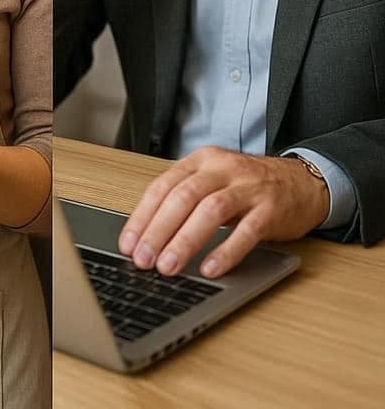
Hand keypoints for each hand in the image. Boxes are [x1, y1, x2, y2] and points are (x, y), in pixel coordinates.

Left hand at [119, 146, 329, 278]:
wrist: (303, 182)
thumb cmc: (249, 187)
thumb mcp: (213, 182)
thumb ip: (185, 201)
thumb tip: (148, 236)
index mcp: (200, 161)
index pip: (162, 186)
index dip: (142, 216)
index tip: (128, 243)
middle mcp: (221, 169)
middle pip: (182, 197)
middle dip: (157, 231)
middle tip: (143, 259)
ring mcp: (248, 187)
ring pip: (210, 211)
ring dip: (185, 241)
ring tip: (168, 267)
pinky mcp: (271, 209)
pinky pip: (246, 231)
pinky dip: (226, 251)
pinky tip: (210, 269)